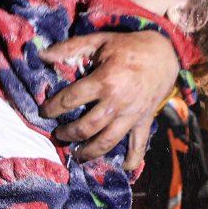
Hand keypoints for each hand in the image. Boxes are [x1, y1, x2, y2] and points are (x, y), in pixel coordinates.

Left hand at [41, 30, 177, 168]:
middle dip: (67, 134)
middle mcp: (117, 103)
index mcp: (104, 81)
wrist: (165, 53)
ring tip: (76, 154)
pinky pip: (139, 145)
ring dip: (88, 152)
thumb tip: (42, 55)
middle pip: (86, 127)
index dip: (52, 108)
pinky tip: (122, 168)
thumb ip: (71, 48)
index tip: (43, 111)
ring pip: (107, 142)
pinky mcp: (144, 122)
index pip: (70, 100)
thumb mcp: (99, 41)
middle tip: (58, 134)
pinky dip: (132, 160)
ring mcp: (132, 115)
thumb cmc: (129, 47)